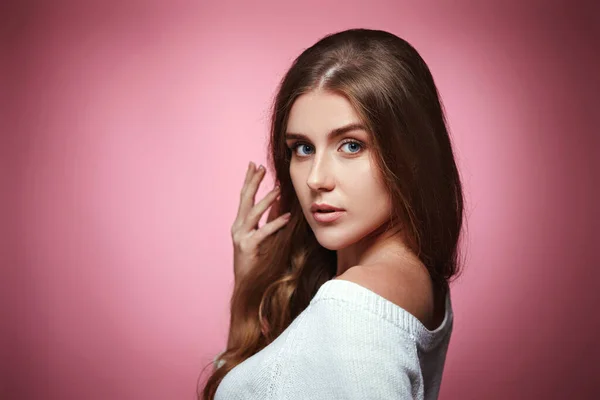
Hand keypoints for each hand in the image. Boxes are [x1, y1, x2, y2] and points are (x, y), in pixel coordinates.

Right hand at [231, 162, 290, 284]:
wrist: (247, 285)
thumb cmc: (257, 261)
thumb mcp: (264, 236)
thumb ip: (269, 220)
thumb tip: (281, 203)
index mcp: (240, 224)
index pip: (244, 197)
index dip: (249, 180)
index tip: (254, 165)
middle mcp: (238, 228)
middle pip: (245, 200)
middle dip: (252, 182)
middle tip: (260, 167)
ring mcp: (241, 238)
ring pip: (253, 213)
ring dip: (266, 200)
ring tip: (278, 188)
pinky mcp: (248, 248)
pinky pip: (263, 233)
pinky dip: (275, 223)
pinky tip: (287, 216)